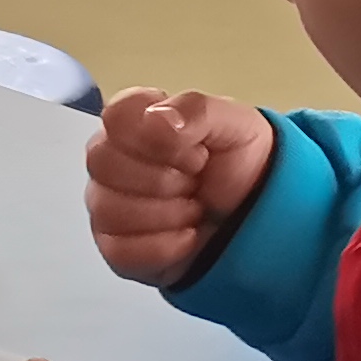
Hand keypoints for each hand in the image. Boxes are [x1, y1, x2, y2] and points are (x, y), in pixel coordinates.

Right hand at [85, 87, 276, 285]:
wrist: (257, 215)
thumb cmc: (237, 164)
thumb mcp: (234, 124)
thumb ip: (195, 110)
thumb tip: (156, 120)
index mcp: (134, 120)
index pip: (113, 116)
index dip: (156, 136)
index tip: (194, 149)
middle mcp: (111, 158)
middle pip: (103, 163)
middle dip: (163, 178)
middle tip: (196, 180)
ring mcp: (107, 203)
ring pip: (108, 209)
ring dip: (167, 213)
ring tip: (194, 209)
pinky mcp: (115, 246)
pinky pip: (120, 250)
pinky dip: (164, 247)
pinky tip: (187, 236)